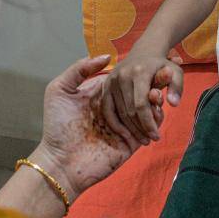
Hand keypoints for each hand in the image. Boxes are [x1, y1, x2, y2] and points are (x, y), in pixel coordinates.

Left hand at [31, 56, 164, 200]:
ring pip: (147, 111)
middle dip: (152, 86)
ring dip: (156, 103)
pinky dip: (155, 121)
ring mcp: (124, 127)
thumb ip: (79, 69)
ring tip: (157, 96)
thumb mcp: (60, 89)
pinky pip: (148, 129)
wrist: (60, 161)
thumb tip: (107, 56)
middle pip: (139, 95)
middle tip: (161, 77)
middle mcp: (115, 110)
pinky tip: (157, 112)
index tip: (153, 65)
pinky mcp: (131, 144)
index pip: (125, 83)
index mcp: (102, 96)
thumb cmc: (57, 125)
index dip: (138, 75)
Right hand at [102, 52, 183, 145]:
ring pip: (119, 112)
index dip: (148, 123)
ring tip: (142, 139)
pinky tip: (125, 134)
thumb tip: (173, 104)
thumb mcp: (176, 72)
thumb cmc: (162, 65)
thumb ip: (177, 87)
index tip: (157, 136)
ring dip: (130, 129)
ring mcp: (111, 80)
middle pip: (129, 111)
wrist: (145, 50)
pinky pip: (107, 109)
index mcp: (139, 72)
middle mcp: (122, 75)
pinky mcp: (105, 85)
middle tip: (150, 140)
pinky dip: (115, 124)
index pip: (141, 104)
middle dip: (140, 129)